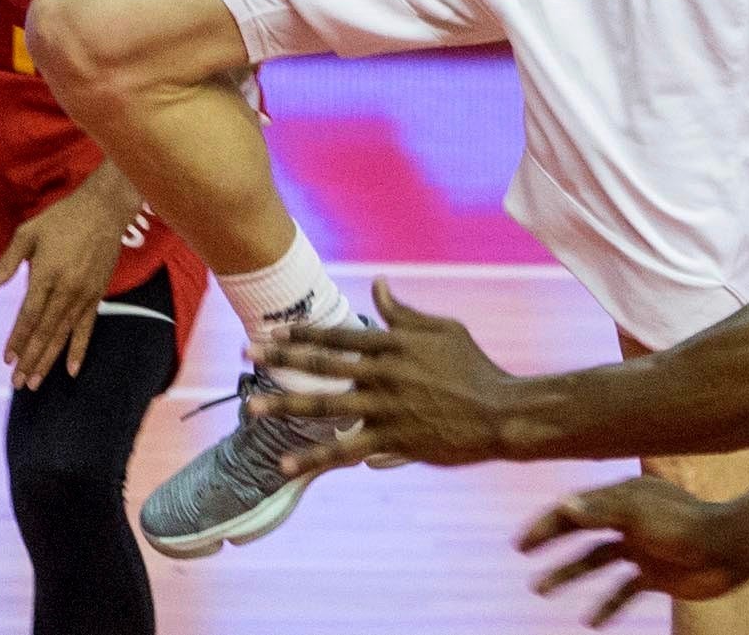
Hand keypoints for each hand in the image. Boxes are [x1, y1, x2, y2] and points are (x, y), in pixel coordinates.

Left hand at [0, 171, 139, 387]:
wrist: (105, 209)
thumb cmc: (62, 218)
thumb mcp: (29, 233)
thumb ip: (7, 262)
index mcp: (46, 274)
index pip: (29, 315)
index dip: (18, 339)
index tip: (7, 360)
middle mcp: (66, 289)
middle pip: (45, 331)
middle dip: (31, 359)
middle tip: (18, 383)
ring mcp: (84, 294)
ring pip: (63, 334)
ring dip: (49, 360)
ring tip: (35, 382)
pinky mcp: (97, 295)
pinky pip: (87, 328)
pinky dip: (79, 350)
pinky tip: (71, 370)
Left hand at [256, 278, 520, 472]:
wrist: (499, 412)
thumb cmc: (474, 366)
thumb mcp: (443, 329)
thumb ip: (403, 313)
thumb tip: (378, 283)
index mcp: (394, 345)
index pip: (338, 336)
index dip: (303, 334)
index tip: (272, 331)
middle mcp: (384, 374)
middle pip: (323, 365)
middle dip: (281, 359)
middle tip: (248, 354)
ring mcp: (385, 408)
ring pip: (325, 406)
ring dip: (285, 406)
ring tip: (252, 407)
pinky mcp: (392, 440)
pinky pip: (345, 451)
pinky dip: (314, 459)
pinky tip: (285, 465)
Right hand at [519, 475, 748, 628]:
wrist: (729, 550)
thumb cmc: (683, 525)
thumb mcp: (637, 513)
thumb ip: (600, 510)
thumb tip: (561, 505)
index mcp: (623, 497)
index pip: (577, 508)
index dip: (548, 523)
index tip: (522, 543)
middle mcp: (629, 519)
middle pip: (582, 529)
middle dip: (552, 541)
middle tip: (523, 554)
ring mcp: (641, 547)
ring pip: (597, 561)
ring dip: (570, 574)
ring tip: (541, 588)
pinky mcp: (655, 574)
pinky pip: (623, 590)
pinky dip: (607, 605)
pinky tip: (590, 622)